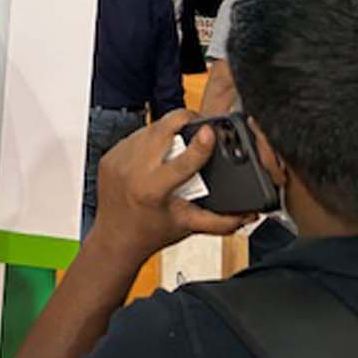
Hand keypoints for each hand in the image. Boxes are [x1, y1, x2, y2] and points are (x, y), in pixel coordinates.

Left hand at [89, 109, 254, 266]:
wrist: (114, 238)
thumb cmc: (149, 233)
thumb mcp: (188, 226)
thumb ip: (222, 220)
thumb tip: (248, 213)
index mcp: (151, 190)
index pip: (181, 162)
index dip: (199, 146)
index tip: (211, 132)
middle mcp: (131, 171)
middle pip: (160, 130)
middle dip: (184, 119)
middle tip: (201, 123)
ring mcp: (117, 161)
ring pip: (148, 129)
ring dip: (167, 128)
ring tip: (182, 136)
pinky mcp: (109, 155)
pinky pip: (134, 137)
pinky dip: (149, 138)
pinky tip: (160, 148)